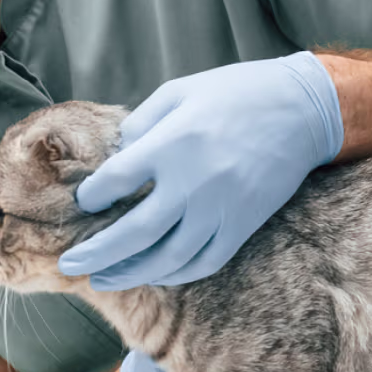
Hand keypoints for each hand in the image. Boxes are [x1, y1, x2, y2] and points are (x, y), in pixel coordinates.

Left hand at [59, 53, 342, 288]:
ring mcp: (221, 209)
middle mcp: (195, 182)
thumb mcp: (179, 92)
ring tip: (103, 280)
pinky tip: (153, 274)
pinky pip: (205, 262)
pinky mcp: (244, 225)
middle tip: (70, 266)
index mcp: (173, 143)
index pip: (117, 181)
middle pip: (135, 232)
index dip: (93, 196)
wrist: (302, 109)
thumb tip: (113, 157)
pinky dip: (176, 274)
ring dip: (131, 273)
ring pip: (169, 258)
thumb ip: (140, 124)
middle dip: (97, 254)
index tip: (85, 202)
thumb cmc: (234, 93)